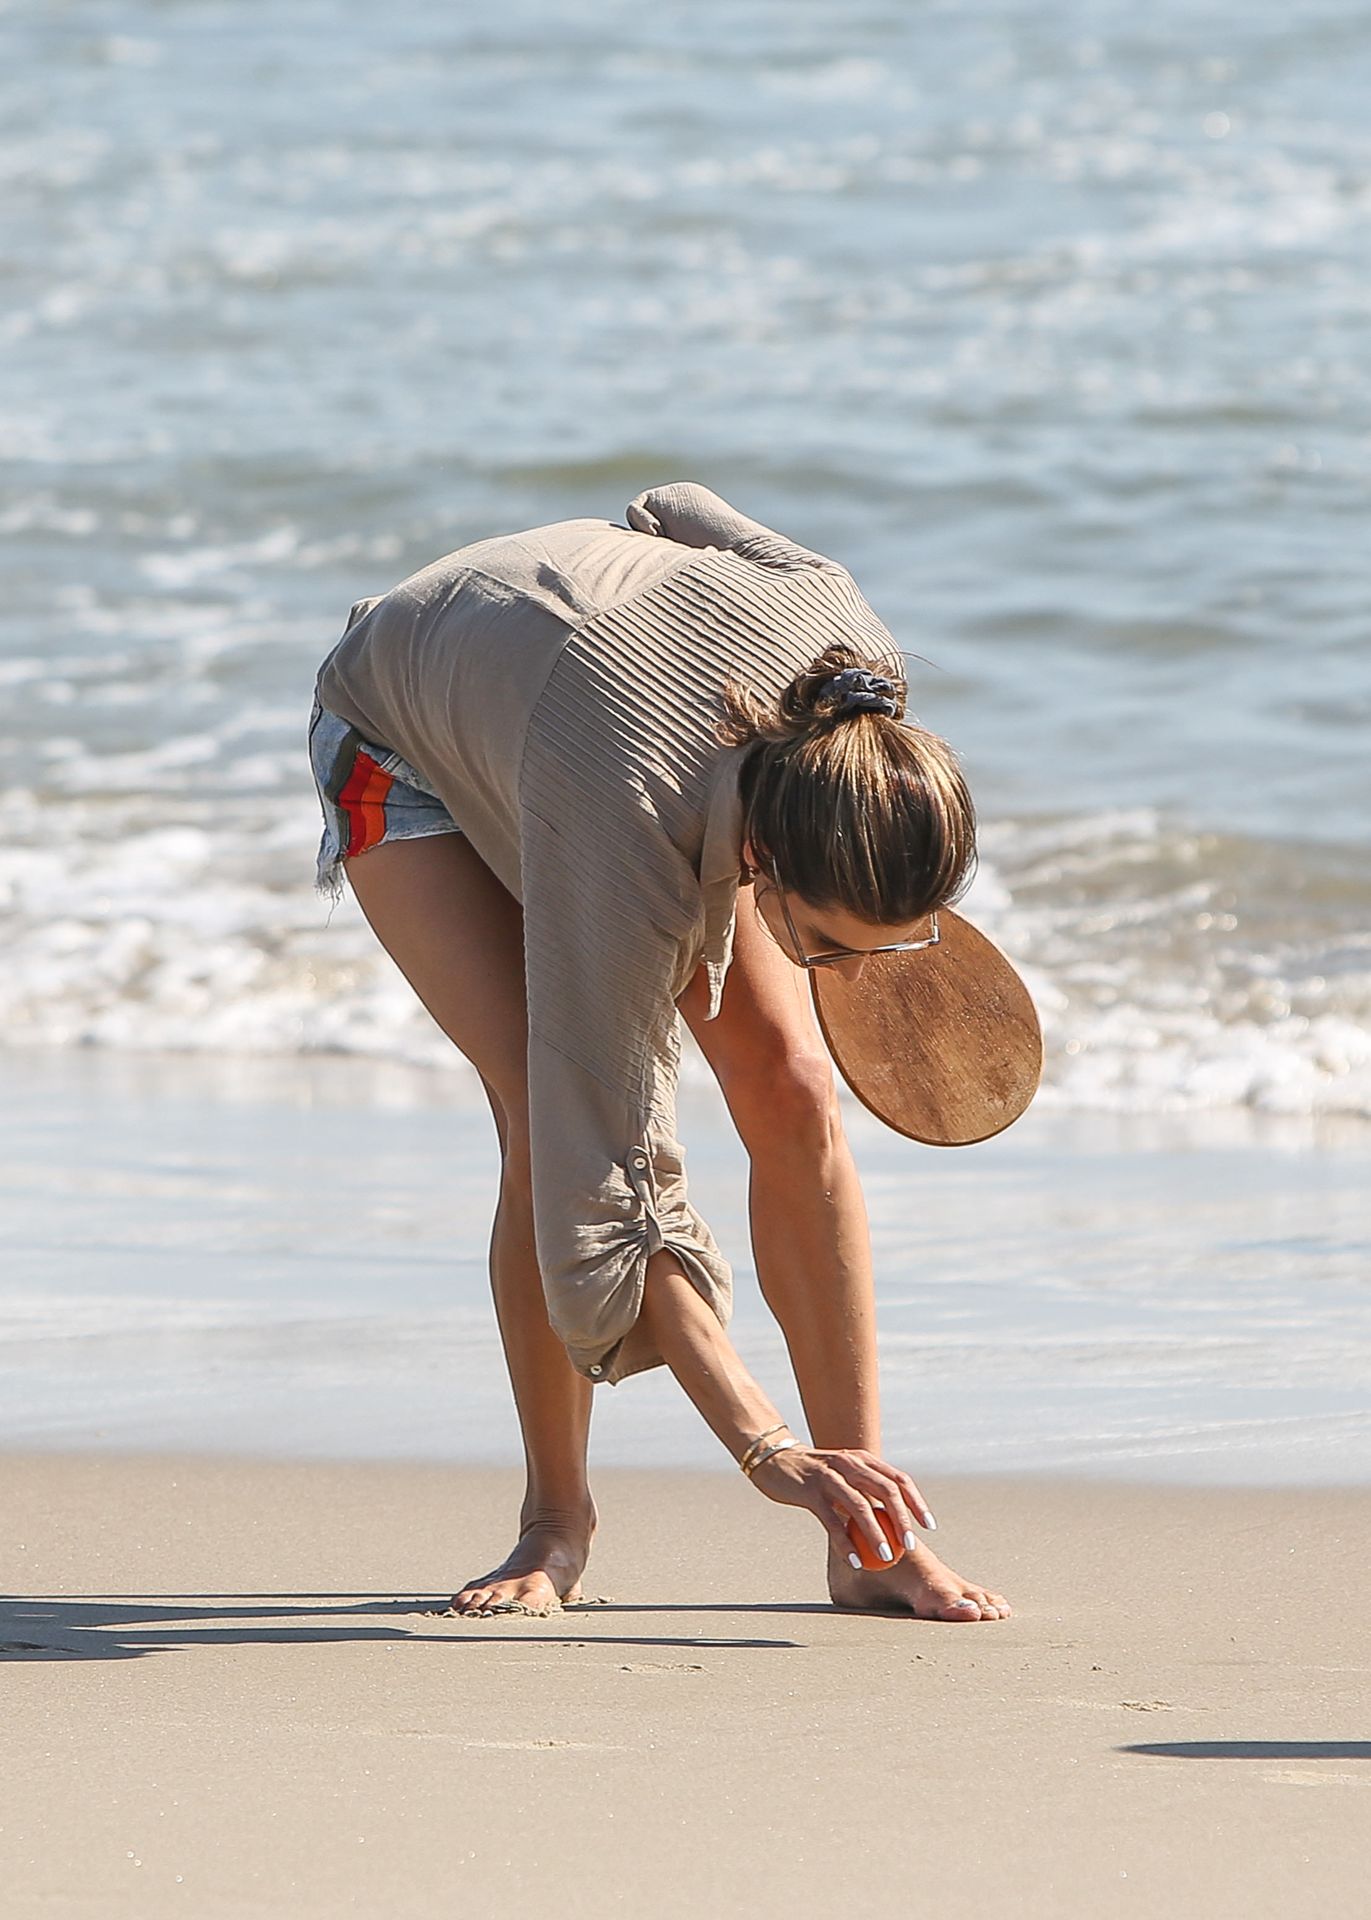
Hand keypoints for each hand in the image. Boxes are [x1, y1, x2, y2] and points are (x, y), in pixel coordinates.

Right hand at [749, 1443, 936, 1565]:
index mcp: (863, 1459)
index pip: (898, 1479)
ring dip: (876, 1534)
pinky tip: (854, 1561)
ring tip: (887, 1557)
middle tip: (911, 1546)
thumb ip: (865, 1493)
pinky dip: (845, 1542)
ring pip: (860, 1506)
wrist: (775, 1460)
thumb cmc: (815, 1476)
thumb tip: (892, 1524)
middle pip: (886, 1490)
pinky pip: (832, 1520)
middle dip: (902, 1520)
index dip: (917, 1503)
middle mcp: (850, 1463)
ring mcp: (830, 1475)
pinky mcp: (810, 1490)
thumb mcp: (844, 1478)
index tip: (929, 1526)